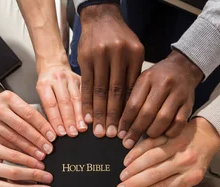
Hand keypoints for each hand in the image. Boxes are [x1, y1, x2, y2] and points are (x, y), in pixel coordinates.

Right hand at [0, 91, 55, 159]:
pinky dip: (16, 152)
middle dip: (37, 140)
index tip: (52, 136)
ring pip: (12, 138)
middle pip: (21, 127)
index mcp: (8, 97)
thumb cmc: (1, 104)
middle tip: (48, 149)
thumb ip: (29, 113)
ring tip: (40, 156)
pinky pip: (3, 145)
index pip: (29, 113)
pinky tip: (25, 157)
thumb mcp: (15, 102)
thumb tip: (49, 130)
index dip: (42, 126)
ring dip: (28, 149)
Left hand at [37, 63, 87, 136]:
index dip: (56, 120)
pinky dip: (89, 107)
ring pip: (77, 99)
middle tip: (72, 133)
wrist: (54, 65)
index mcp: (44, 83)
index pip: (51, 104)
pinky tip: (92, 117)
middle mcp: (58, 79)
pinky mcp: (82, 79)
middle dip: (69, 120)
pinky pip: (87, 95)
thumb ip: (46, 109)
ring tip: (82, 128)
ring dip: (80, 116)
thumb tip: (55, 130)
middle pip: (65, 102)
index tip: (60, 132)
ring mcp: (71, 78)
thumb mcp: (41, 94)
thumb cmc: (46, 84)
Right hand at [78, 4, 143, 137]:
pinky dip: (86, 103)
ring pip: (99, 91)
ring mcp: (100, 56)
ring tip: (99, 131)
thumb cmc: (120, 39)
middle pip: (115, 93)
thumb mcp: (134, 53)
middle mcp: (117, 55)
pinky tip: (87, 117)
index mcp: (133, 55)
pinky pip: (86, 85)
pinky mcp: (85, 59)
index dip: (128, 111)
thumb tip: (133, 107)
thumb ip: (133, 76)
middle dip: (113, 117)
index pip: (130, 89)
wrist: (101, 17)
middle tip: (113, 136)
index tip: (127, 128)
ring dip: (99, 114)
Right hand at [117, 117, 219, 186]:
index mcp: (192, 176)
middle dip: (135, 184)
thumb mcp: (190, 177)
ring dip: (133, 168)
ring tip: (122, 177)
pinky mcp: (169, 133)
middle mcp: (186, 161)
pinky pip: (149, 143)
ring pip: (150, 158)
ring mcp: (178, 145)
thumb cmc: (195, 162)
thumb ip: (173, 186)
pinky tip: (127, 161)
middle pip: (155, 175)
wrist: (206, 137)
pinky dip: (136, 152)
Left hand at [119, 50, 202, 148]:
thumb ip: (133, 99)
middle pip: (147, 113)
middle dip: (136, 130)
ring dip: (153, 132)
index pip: (133, 104)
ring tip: (146, 137)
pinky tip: (163, 134)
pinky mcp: (189, 103)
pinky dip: (170, 132)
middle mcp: (164, 84)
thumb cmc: (158, 78)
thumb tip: (122, 126)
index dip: (126, 122)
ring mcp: (179, 93)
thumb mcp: (142, 82)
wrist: (183, 68)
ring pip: (163, 119)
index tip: (121, 134)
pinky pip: (179, 123)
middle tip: (129, 142)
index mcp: (148, 78)